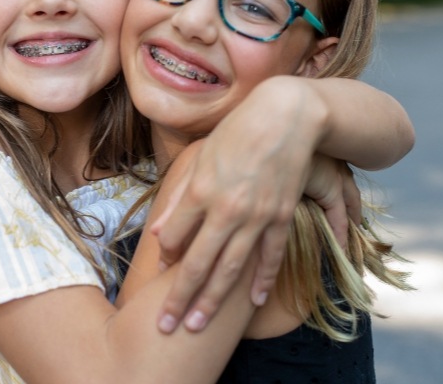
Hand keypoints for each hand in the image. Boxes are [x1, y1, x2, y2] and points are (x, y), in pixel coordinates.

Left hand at [150, 77, 349, 332]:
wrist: (284, 117)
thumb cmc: (236, 132)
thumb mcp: (200, 158)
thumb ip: (179, 197)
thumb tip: (158, 232)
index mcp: (200, 191)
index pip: (173, 236)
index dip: (164, 255)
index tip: (161, 270)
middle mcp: (224, 209)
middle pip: (198, 262)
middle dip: (180, 297)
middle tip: (167, 327)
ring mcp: (255, 216)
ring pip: (230, 268)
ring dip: (213, 300)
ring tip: (198, 326)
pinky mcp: (280, 216)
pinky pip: (269, 256)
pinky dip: (261, 280)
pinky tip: (252, 302)